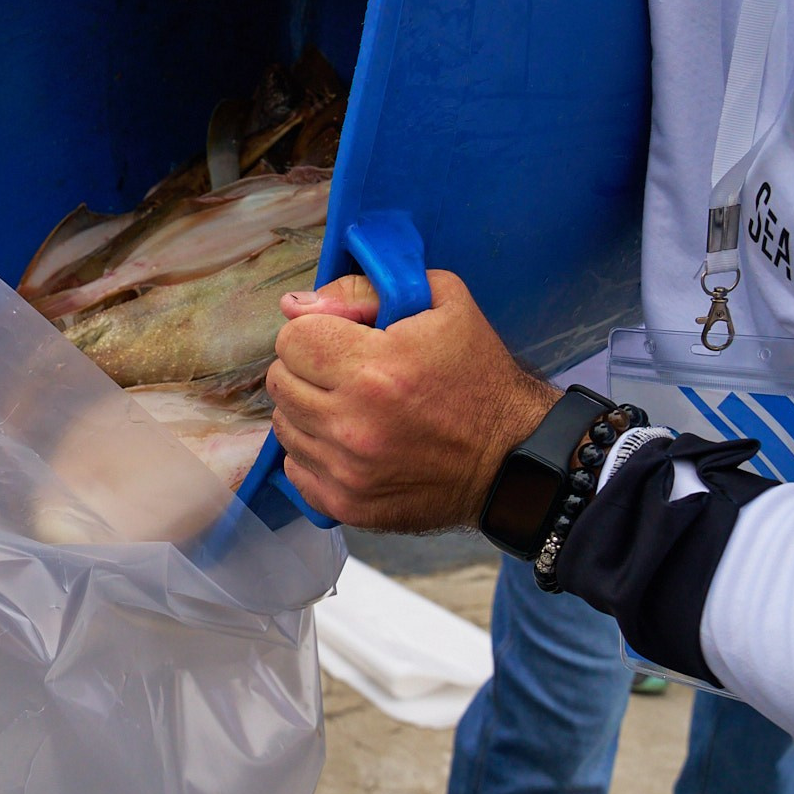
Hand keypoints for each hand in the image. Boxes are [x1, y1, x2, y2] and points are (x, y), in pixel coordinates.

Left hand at [265, 271, 559, 531]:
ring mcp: (346, 470)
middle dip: (307, 367)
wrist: (513, 462)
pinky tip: (347, 442)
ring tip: (348, 406)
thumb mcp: (443, 304)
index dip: (314, 331)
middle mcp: (352, 423)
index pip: (291, 339)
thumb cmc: (479, 378)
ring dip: (307, 409)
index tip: (341, 337)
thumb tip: (297, 305)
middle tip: (344, 370)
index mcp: (373, 370)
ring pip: (284, 424)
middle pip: (280, 381)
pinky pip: (295, 468)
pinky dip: (314, 451)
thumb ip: (364, 289)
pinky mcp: (347, 504)